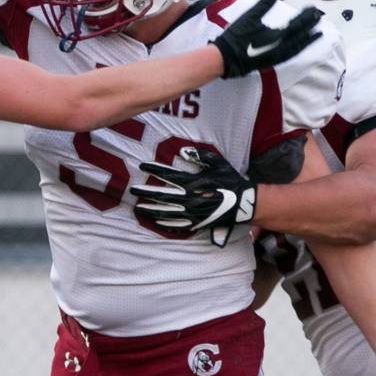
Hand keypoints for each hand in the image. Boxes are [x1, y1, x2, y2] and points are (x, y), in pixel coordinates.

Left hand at [130, 147, 253, 246]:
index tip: (142, 166)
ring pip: (166, 211)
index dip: (154, 170)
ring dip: (151, 209)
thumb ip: (200, 156)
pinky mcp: (197, 223)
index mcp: (193, 182)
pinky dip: (165, 223)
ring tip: (139, 207)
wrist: (244, 203)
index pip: (168, 175)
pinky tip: (156, 220)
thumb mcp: (218, 163)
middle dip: (146, 192)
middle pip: (162, 195)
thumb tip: (183, 151)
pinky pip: (177, 224)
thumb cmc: (230, 180)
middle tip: (132, 190)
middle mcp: (190, 198)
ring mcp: (192, 212)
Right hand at [213, 0, 322, 78]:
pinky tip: (300, 47)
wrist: (226, 58)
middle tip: (319, 18)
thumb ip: (264, 4)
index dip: (306, 16)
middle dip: (310, 26)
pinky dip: (298, 50)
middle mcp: (281, 47)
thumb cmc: (237, 37)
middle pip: (301, 35)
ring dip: (308, 40)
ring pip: (298, 47)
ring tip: (317, 34)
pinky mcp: (272, 61)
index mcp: (277, 36)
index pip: (297, 24)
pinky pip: (291, 55)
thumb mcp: (250, 16)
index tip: (313, 9)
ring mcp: (278, 56)